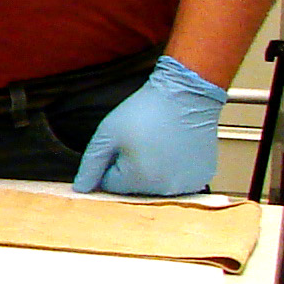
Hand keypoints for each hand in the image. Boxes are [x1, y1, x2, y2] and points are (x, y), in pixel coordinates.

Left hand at [73, 55, 226, 195]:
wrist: (185, 94)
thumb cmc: (145, 110)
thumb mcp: (107, 134)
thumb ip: (91, 164)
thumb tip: (80, 188)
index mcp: (139, 180)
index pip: (111, 185)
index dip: (111, 163)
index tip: (122, 143)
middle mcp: (166, 189)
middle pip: (134, 188)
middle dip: (131, 168)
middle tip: (140, 141)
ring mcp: (188, 185)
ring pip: (156, 185)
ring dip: (153, 170)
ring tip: (158, 143)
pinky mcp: (202, 177)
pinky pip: (178, 180)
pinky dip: (174, 168)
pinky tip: (175, 148)